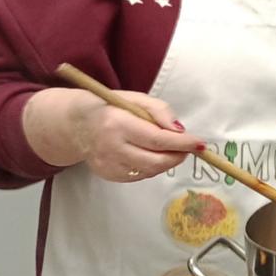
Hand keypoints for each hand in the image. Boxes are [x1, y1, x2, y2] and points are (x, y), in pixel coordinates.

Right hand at [25, 87, 199, 181]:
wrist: (75, 124)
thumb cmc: (110, 107)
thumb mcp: (135, 99)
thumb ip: (159, 111)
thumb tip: (179, 130)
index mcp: (117, 124)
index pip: (157, 139)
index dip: (182, 143)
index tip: (200, 143)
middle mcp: (110, 147)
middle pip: (155, 161)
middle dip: (178, 155)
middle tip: (189, 148)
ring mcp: (107, 165)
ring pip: (149, 171)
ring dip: (167, 162)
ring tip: (172, 150)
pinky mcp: (107, 175)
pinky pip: (139, 175)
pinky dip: (152, 167)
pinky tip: (152, 155)